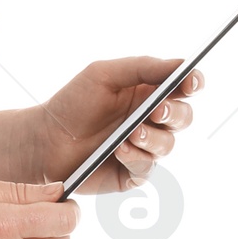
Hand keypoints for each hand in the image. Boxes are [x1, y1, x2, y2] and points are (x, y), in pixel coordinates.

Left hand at [37, 58, 203, 193]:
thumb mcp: (103, 75)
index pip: (183, 88)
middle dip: (175, 114)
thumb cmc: (73, 103)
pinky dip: (136, 158)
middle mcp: (151, 121)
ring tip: (131, 133)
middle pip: (183, 118)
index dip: (192, 84)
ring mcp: (143, 149)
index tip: (191, 82)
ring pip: (167, 145)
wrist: (44, 140)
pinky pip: (146, 168)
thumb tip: (181, 64)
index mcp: (149, 93)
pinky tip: (120, 150)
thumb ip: (142, 67)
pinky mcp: (131, 174)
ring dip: (152, 138)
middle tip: (158, 111)